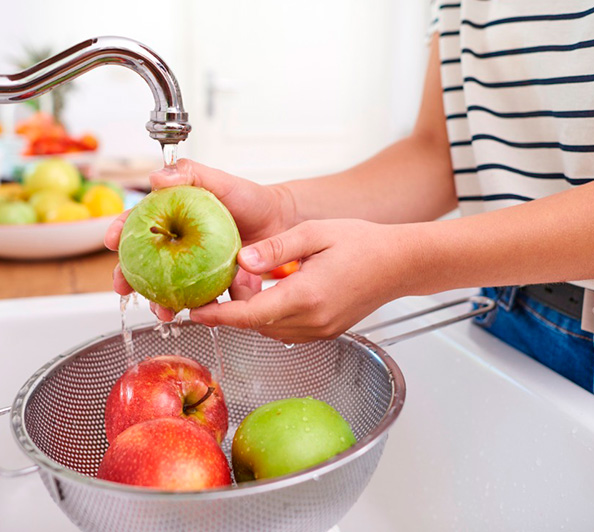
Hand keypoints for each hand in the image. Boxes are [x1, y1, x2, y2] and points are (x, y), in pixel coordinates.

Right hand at [105, 159, 296, 319]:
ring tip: (162, 310)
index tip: (110, 241)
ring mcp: (194, 266)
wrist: (280, 221)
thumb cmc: (249, 198)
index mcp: (172, 217)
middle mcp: (179, 244)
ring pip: (169, 287)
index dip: (120, 232)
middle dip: (129, 278)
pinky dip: (202, 309)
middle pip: (145, 262)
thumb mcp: (221, 181)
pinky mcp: (214, 284)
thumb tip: (157, 177)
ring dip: (160, 302)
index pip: (139, 223)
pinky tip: (201, 314)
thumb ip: (191, 173)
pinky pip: (204, 299)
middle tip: (122, 288)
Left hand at [190, 219, 411, 342]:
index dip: (218, 316)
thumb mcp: (314, 233)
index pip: (250, 315)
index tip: (193, 312)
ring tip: (246, 285)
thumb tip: (241, 260)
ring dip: (252, 313)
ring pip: (270, 330)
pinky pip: (286, 330)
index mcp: (307, 295)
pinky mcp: (325, 332)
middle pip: (256, 324)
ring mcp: (320, 330)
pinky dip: (270, 317)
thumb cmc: (362, 243)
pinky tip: (272, 294)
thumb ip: (275, 248)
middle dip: (233, 308)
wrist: (399, 263)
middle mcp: (313, 320)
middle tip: (222, 282)